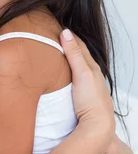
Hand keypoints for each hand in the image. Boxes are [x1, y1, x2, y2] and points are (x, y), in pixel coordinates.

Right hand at [60, 30, 114, 148]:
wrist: (97, 125)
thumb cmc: (91, 100)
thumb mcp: (82, 73)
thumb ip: (74, 53)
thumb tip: (65, 32)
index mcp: (92, 67)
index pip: (80, 46)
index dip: (70, 36)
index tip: (58, 27)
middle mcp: (92, 75)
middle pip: (80, 55)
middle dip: (70, 45)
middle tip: (56, 36)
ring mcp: (88, 86)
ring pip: (78, 67)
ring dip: (70, 58)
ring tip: (59, 52)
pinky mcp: (83, 96)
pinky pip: (75, 78)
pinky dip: (70, 70)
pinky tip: (65, 74)